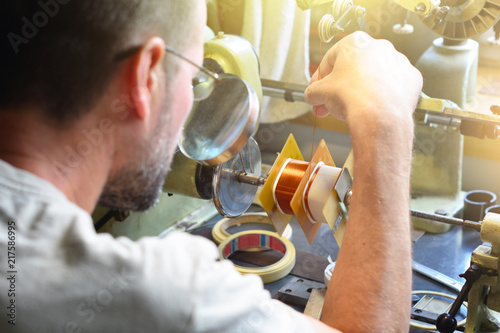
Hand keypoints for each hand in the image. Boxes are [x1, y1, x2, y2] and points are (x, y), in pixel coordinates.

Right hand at [304, 32, 421, 129]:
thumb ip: (313, 91)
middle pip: (352, 69)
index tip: (316, 94)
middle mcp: (379, 47)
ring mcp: (398, 62)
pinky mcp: (411, 79)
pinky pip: (392, 87)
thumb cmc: (352, 97)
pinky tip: (373, 109)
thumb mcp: (320, 93)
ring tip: (351, 109)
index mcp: (355, 43)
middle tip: (329, 105)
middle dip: (339, 88)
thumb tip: (312, 95)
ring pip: (374, 77)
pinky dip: (382, 97)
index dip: (319, 81)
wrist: (379, 117)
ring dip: (361, 91)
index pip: (329, 61)